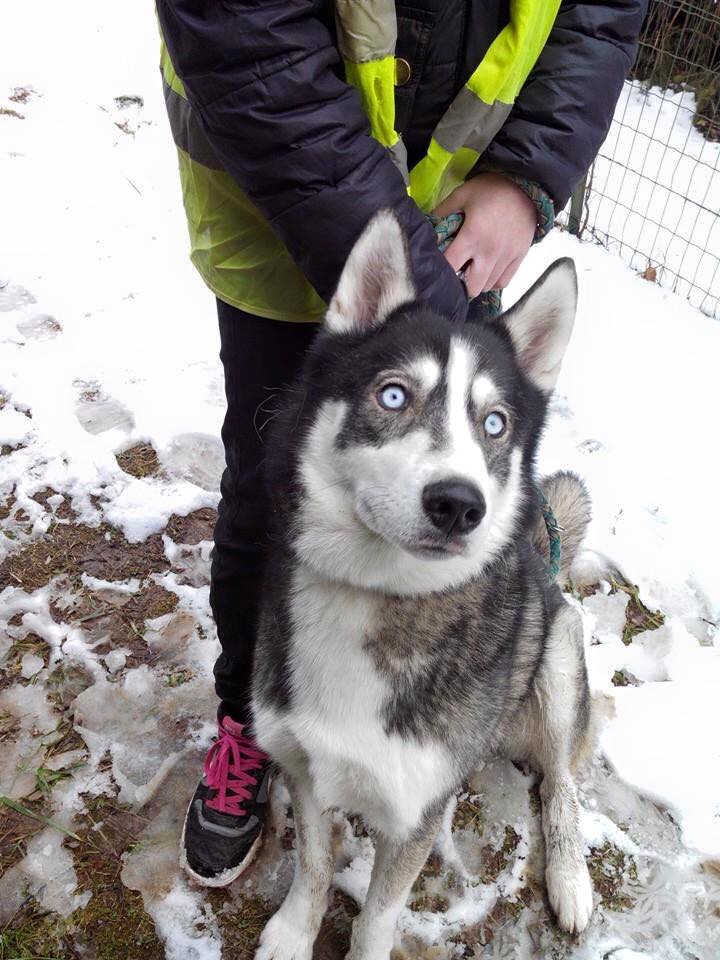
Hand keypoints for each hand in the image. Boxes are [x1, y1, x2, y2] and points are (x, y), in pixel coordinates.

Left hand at [433, 173, 535, 296]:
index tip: (439, 265)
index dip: (442, 269)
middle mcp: (489, 252)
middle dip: (461, 284)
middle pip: (472, 287)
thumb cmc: (491, 188)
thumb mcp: (462, 194)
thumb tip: (427, 224)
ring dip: (477, 281)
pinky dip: (494, 281)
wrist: (526, 185)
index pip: (451, 266)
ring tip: (472, 269)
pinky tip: (488, 271)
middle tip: (458, 272)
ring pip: (488, 286)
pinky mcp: (519, 257)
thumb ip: (443, 211)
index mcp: (472, 237)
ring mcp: (506, 257)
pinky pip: (504, 282)